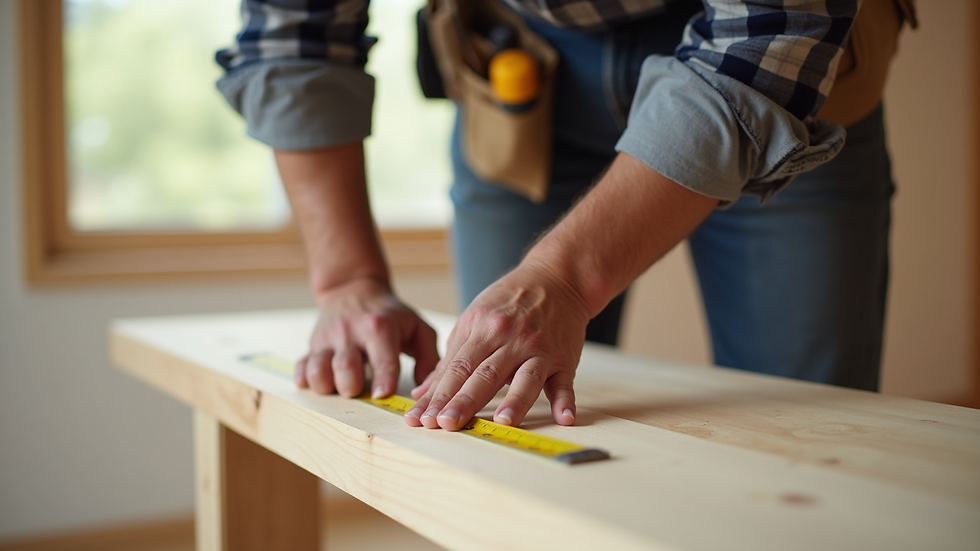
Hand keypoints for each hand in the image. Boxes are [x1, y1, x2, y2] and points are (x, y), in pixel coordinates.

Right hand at [295, 277, 439, 398]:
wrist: (354, 288)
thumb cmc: (390, 316)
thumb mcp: (416, 327)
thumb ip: (429, 358)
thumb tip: (425, 390)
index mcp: (379, 327)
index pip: (382, 359)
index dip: (383, 379)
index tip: (381, 395)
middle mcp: (350, 332)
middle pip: (345, 368)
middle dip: (352, 387)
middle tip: (359, 391)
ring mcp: (327, 339)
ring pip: (318, 369)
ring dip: (327, 386)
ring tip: (339, 388)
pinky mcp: (312, 345)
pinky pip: (301, 366)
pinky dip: (304, 379)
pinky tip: (316, 382)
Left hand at [403, 260, 590, 430]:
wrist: (556, 278)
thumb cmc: (510, 301)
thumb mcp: (474, 319)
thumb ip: (451, 359)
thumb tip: (424, 393)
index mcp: (483, 328)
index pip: (457, 367)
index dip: (438, 394)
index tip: (423, 418)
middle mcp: (511, 338)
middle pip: (484, 374)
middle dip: (464, 401)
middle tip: (446, 424)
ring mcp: (539, 348)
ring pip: (526, 378)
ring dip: (515, 401)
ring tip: (502, 422)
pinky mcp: (563, 358)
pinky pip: (565, 382)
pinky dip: (567, 400)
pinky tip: (564, 419)